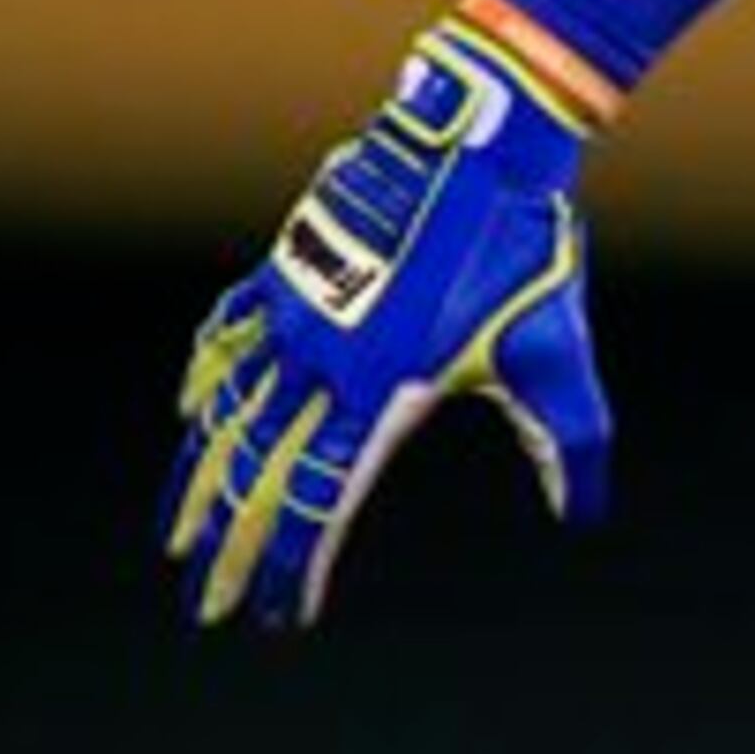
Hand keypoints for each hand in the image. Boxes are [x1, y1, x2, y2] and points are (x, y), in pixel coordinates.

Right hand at [164, 4, 612, 627]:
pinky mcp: (290, 263)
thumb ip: (568, 441)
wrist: (481, 138)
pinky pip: (228, 332)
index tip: (279, 615)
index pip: (323, 501)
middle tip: (203, 605)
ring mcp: (297, 307)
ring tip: (174, 536)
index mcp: (383, 389)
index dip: (297, 565)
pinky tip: (188, 409)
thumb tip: (579, 517)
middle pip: (258, 474)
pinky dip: (203, 377)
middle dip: (229, 547)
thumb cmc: (524, 246)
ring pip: (228, 412)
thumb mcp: (556, 350)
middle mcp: (323, 359)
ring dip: (199, 480)